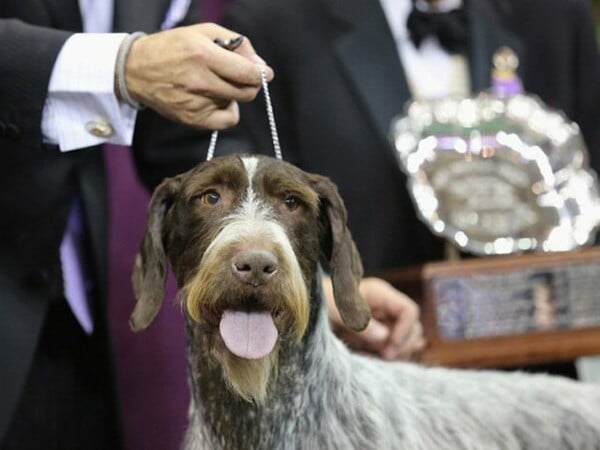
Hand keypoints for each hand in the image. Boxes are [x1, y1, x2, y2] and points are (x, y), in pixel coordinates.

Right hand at [124, 23, 273, 128]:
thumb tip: (261, 65)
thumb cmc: (173, 48)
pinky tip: (217, 100)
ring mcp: (196, 103)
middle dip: (251, 84)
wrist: (136, 71)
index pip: (248, 73)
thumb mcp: (203, 32)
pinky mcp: (192, 119)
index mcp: (203, 55)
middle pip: (247, 91)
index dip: (262, 74)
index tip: (264, 73)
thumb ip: (237, 44)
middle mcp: (200, 81)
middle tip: (241, 77)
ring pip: (236, 103)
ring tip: (214, 83)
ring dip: (233, 93)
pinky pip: (227, 121)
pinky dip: (228, 111)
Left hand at [325, 276, 425, 359]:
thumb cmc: (321, 302)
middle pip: (413, 327)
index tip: (389, 346)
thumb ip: (359, 322)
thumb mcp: (336, 310)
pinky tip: (377, 358)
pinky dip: (389, 356)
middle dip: (402, 344)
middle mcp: (386, 306)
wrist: (309, 310)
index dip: (405, 330)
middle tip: (383, 356)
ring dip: (396, 352)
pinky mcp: (378, 334)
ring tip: (376, 357)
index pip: (409, 310)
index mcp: (380, 294)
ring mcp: (384, 321)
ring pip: (406, 339)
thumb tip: (384, 337)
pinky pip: (394, 347)